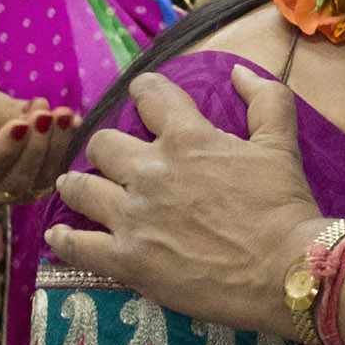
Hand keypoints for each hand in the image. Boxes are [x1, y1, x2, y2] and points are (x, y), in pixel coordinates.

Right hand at [0, 93, 78, 227]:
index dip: (6, 149)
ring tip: (62, 115)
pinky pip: (57, 173)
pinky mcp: (41, 189)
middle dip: (35, 145)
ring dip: (56, 145)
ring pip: (41, 180)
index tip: (21, 124)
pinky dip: (66, 148)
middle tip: (44, 114)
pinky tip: (71, 122)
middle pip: (17, 180)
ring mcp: (18, 195)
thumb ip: (2, 109)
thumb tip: (40, 110)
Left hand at [47, 66, 322, 333]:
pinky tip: (59, 233)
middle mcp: (151, 171)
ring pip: (79, 187)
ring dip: (77, 186)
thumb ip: (266, 100)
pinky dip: (64, 237)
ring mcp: (133, 217)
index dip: (144, 92)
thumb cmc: (285, 208)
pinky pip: (76, 244)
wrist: (285, 272)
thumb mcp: (282, 144)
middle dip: (108, 148)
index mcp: (187, 138)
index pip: (148, 95)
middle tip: (116, 161)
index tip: (143, 99)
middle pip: (102, 144)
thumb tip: (238, 72)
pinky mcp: (126, 259)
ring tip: (76, 189)